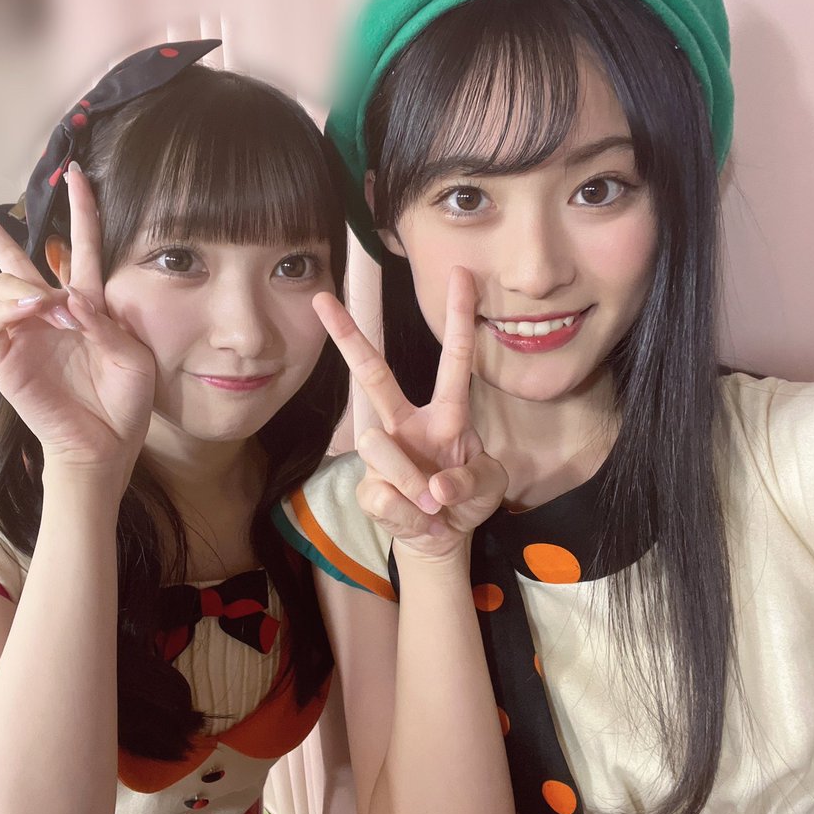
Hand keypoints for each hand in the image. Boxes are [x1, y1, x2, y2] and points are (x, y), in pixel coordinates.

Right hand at [0, 168, 155, 470]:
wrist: (106, 444)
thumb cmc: (125, 402)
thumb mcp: (133, 356)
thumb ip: (105, 323)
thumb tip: (69, 298)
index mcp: (87, 303)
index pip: (81, 247)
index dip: (80, 210)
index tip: (77, 174)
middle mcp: (50, 310)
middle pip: (16, 255)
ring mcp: (24, 332)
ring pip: (4, 281)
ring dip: (29, 285)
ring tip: (57, 310)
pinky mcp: (6, 356)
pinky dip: (11, 308)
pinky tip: (37, 311)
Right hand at [313, 267, 506, 563]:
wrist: (439, 540)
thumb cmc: (466, 497)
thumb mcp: (489, 487)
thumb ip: (471, 481)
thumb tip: (437, 487)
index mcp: (447, 414)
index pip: (454, 359)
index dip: (459, 317)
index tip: (463, 273)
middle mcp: (406, 423)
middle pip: (374, 374)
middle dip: (349, 337)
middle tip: (323, 300)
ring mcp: (382, 453)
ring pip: (379, 446)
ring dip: (413, 483)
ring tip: (434, 508)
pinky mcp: (367, 487)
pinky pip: (383, 495)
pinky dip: (410, 517)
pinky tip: (419, 520)